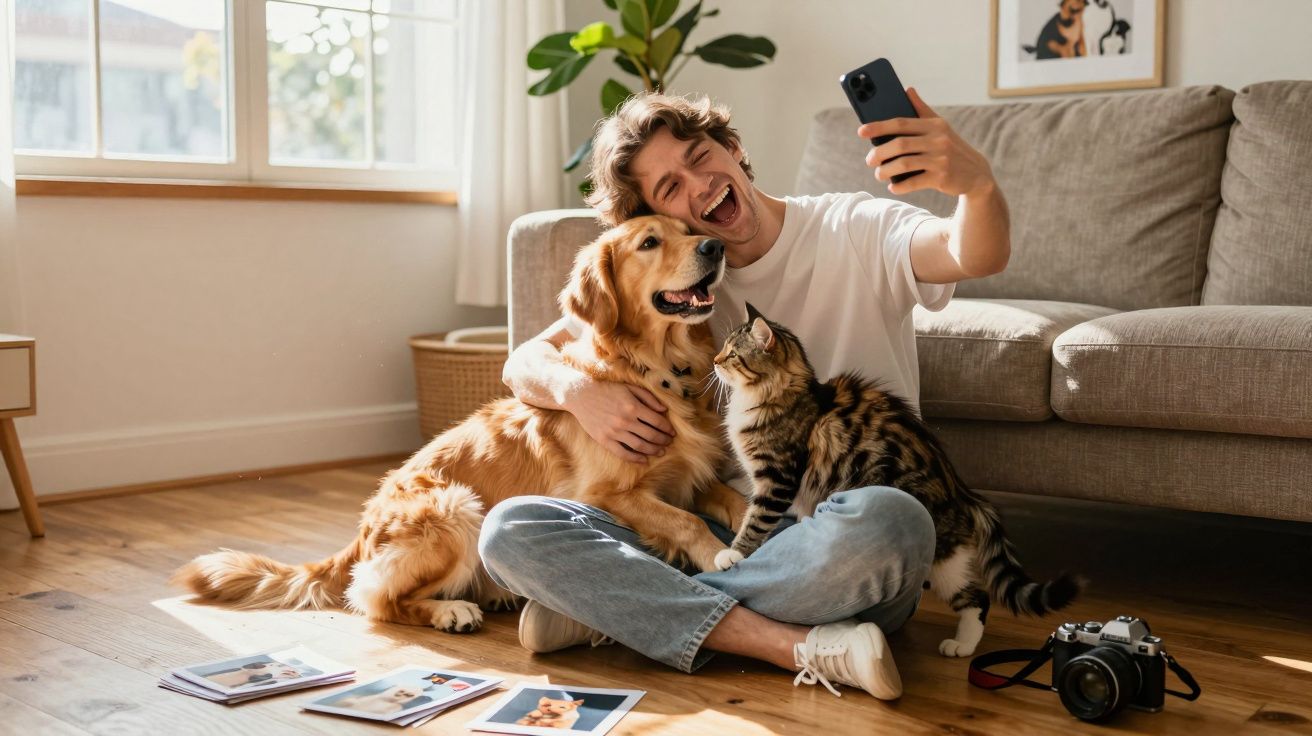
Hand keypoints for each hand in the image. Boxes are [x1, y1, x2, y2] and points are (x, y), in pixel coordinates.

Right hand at [564, 379, 674, 463]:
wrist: (581, 395)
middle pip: (651, 435)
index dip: (667, 428)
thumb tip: (664, 410)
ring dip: (653, 450)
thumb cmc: (607, 390)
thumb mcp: (630, 388)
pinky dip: (635, 458)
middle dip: (663, 440)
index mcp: (633, 406)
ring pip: (640, 446)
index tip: (672, 432)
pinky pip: (623, 453)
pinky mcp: (605, 440)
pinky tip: (643, 460)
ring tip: (660, 451)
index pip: (657, 421)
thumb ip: (648, 398)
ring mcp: (614, 432)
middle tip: (668, 442)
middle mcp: (625, 420)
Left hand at [858, 87, 996, 197]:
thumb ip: (921, 109)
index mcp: (934, 125)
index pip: (901, 123)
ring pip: (903, 164)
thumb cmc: (951, 148)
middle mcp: (938, 140)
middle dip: (879, 153)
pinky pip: (913, 182)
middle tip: (869, 160)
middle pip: (899, 144)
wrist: (976, 174)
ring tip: (879, 174)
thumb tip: (907, 89)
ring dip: (886, 171)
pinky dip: (899, 186)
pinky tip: (893, 186)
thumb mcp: (940, 127)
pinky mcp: (942, 178)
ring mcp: (940, 159)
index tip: (861, 131)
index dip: (879, 126)